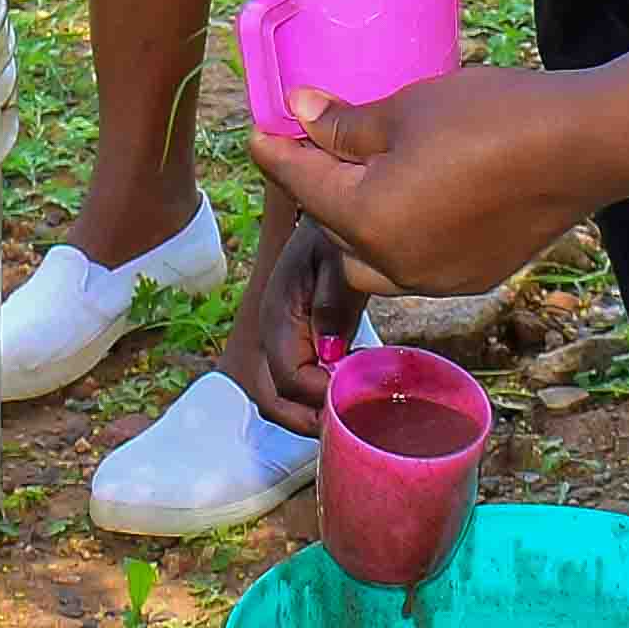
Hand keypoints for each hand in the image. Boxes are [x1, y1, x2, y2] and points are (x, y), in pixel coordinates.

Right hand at [214, 214, 368, 435]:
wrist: (325, 209)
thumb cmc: (333, 233)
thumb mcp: (337, 259)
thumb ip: (332, 304)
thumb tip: (329, 355)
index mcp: (278, 316)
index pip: (289, 378)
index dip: (321, 395)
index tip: (357, 392)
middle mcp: (271, 334)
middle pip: (274, 399)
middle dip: (309, 417)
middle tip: (350, 418)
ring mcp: (279, 339)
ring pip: (280, 398)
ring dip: (311, 411)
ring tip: (349, 407)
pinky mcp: (293, 340)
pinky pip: (294, 383)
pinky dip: (315, 398)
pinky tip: (348, 387)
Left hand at [249, 67, 594, 303]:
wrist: (582, 148)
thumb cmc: (493, 117)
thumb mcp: (408, 108)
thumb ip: (346, 124)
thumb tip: (300, 112)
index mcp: (368, 218)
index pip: (302, 185)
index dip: (276, 153)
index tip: (259, 131)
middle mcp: (393, 264)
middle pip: (330, 230)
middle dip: (319, 189)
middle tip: (320, 143)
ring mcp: (434, 280)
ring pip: (368, 259)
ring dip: (357, 223)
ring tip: (369, 176)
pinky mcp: (469, 279)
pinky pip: (411, 266)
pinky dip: (399, 237)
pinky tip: (418, 199)